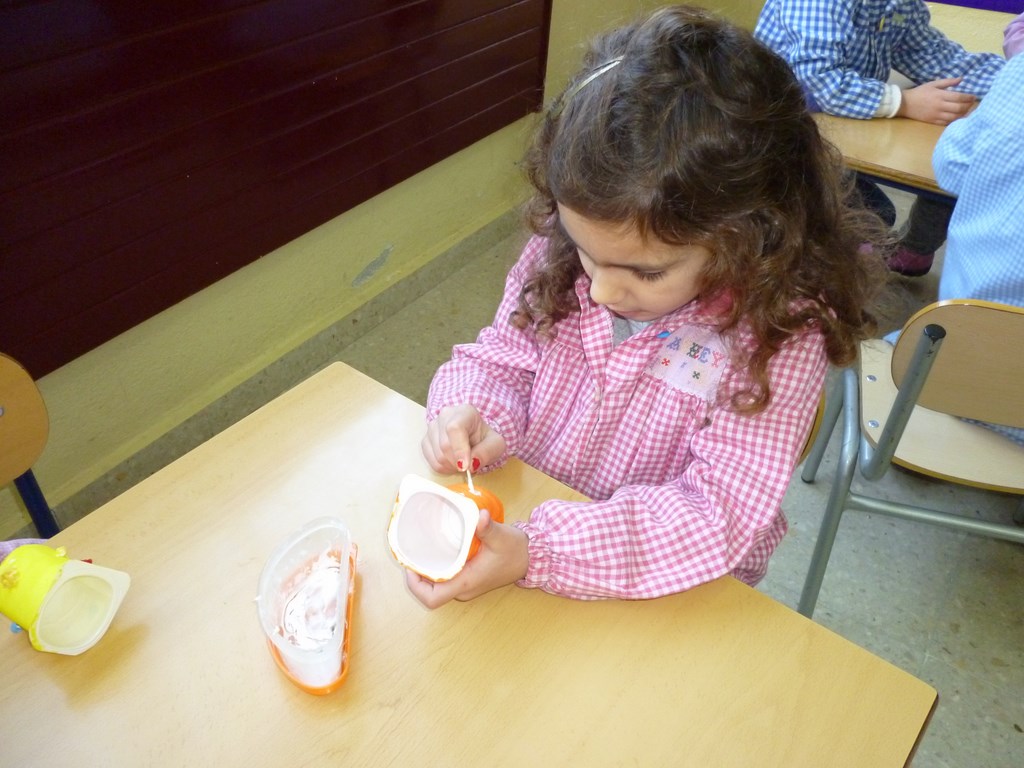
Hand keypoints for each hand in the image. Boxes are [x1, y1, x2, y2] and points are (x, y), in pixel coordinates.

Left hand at [405, 510, 528, 607]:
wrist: (530, 559)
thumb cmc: (515, 550)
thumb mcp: (502, 537)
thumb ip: (488, 528)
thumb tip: (480, 516)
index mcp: (466, 582)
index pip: (432, 598)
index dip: (415, 586)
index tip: (410, 566)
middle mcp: (463, 589)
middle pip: (430, 592)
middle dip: (416, 576)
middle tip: (411, 552)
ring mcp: (465, 587)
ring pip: (436, 587)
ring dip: (425, 573)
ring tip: (419, 550)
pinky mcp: (467, 581)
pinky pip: (444, 580)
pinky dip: (435, 570)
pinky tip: (434, 552)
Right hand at [421, 404, 506, 473]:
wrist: (475, 437)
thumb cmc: (485, 439)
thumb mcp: (496, 445)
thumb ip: (487, 452)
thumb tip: (471, 464)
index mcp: (465, 412)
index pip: (455, 428)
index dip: (458, 449)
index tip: (465, 466)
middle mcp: (445, 415)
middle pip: (445, 445)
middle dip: (458, 462)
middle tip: (470, 466)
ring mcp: (432, 427)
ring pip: (437, 455)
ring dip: (452, 466)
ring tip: (463, 462)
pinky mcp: (426, 440)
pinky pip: (431, 461)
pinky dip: (443, 468)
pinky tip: (452, 462)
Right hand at [898, 77, 975, 124]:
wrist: (905, 104)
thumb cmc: (920, 92)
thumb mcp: (933, 84)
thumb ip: (948, 82)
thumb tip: (961, 79)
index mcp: (940, 95)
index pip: (959, 97)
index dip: (968, 98)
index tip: (974, 97)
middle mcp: (940, 106)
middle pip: (959, 108)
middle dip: (968, 106)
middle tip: (971, 104)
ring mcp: (936, 115)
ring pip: (954, 117)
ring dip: (963, 114)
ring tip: (967, 111)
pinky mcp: (933, 121)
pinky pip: (947, 123)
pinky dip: (955, 120)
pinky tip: (958, 117)